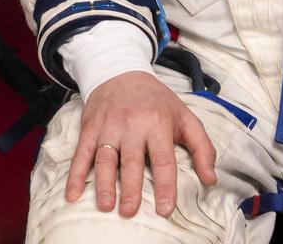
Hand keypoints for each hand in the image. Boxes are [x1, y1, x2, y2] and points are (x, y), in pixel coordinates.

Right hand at [66, 70, 216, 217]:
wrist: (120, 71)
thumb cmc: (156, 101)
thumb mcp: (186, 117)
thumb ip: (203, 148)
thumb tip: (210, 179)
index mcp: (157, 123)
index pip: (162, 159)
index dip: (164, 186)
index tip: (164, 208)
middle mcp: (131, 124)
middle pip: (131, 161)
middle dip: (130, 188)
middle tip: (130, 211)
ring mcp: (108, 126)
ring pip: (105, 158)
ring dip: (104, 183)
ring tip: (106, 205)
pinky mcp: (90, 127)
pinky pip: (81, 153)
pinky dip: (75, 174)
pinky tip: (72, 192)